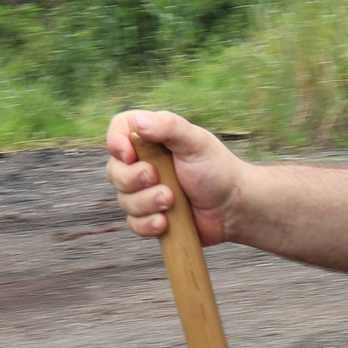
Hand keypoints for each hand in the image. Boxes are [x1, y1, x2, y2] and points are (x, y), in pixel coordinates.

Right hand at [105, 110, 245, 245]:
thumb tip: (138, 123)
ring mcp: (145, 191)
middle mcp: (144, 163)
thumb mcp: (196, 142)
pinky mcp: (150, 216)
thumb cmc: (218, 170)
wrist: (233, 208)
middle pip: (114, 170)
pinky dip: (148, 224)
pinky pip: (133, 223)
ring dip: (146, 203)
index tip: (128, 155)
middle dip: (133, 179)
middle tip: (158, 179)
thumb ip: (169, 127)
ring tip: (172, 201)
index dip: (115, 142)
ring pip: (123, 200)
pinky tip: (166, 221)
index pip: (118, 130)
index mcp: (152, 139)